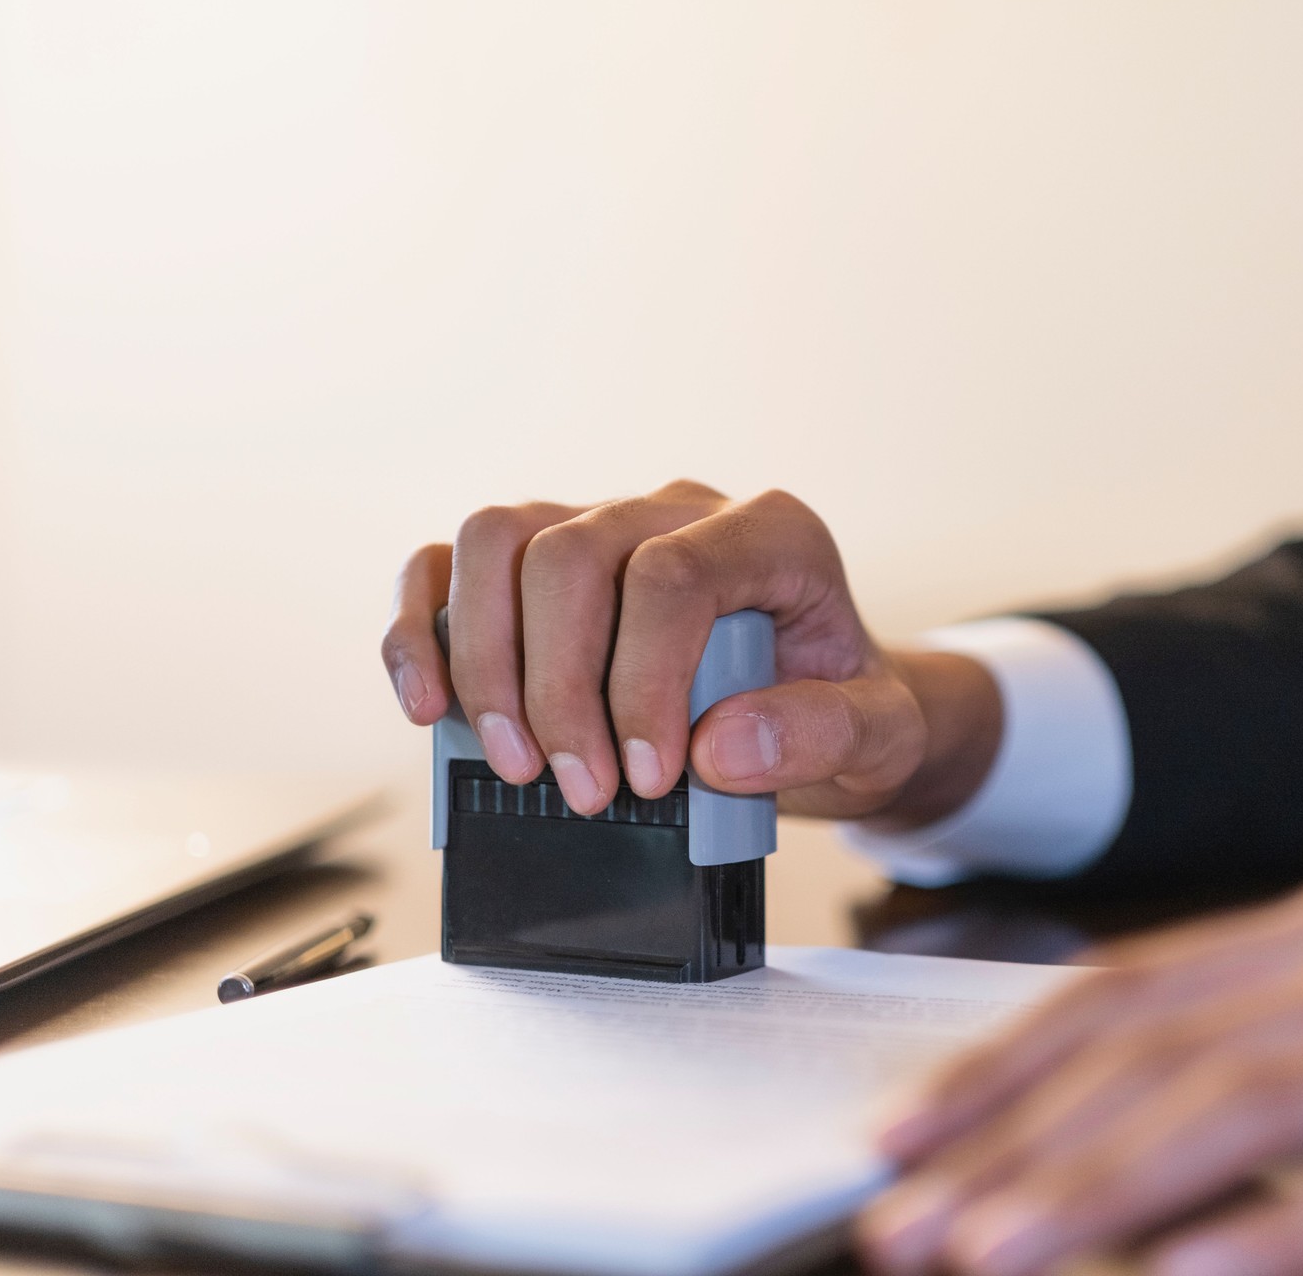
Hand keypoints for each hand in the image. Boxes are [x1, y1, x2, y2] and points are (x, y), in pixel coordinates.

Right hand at [380, 481, 1000, 823]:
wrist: (821, 708)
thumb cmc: (843, 711)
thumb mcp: (878, 737)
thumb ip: (824, 734)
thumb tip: (721, 745)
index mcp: (769, 533)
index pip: (671, 573)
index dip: (642, 679)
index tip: (648, 778)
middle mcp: (676, 510)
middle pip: (570, 552)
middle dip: (557, 686)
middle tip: (578, 793)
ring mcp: (599, 524)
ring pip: (499, 537)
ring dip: (485, 658)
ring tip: (511, 762)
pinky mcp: (536, 566)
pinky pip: (450, 566)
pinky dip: (424, 631)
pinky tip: (428, 707)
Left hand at [860, 877, 1302, 1275]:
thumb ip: (1254, 1046)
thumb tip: (1099, 1128)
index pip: (1113, 993)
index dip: (996, 1065)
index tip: (900, 1134)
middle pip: (1148, 1056)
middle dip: (1010, 1145)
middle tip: (906, 1220)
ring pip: (1233, 1111)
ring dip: (1095, 1190)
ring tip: (991, 1255)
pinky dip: (1275, 1237)